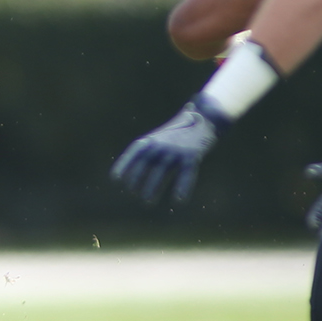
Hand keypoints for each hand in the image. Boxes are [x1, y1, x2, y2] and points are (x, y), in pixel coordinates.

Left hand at [110, 95, 229, 204]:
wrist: (205, 119)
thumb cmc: (179, 133)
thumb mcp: (159, 139)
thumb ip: (148, 153)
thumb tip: (131, 176)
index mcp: (150, 139)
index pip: (133, 152)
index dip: (123, 165)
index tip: (115, 179)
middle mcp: (161, 144)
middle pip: (145, 164)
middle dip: (137, 180)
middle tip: (133, 194)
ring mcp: (176, 150)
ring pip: (161, 171)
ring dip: (153, 188)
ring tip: (147, 201)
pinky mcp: (192, 156)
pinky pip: (186, 174)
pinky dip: (182, 187)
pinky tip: (179, 199)